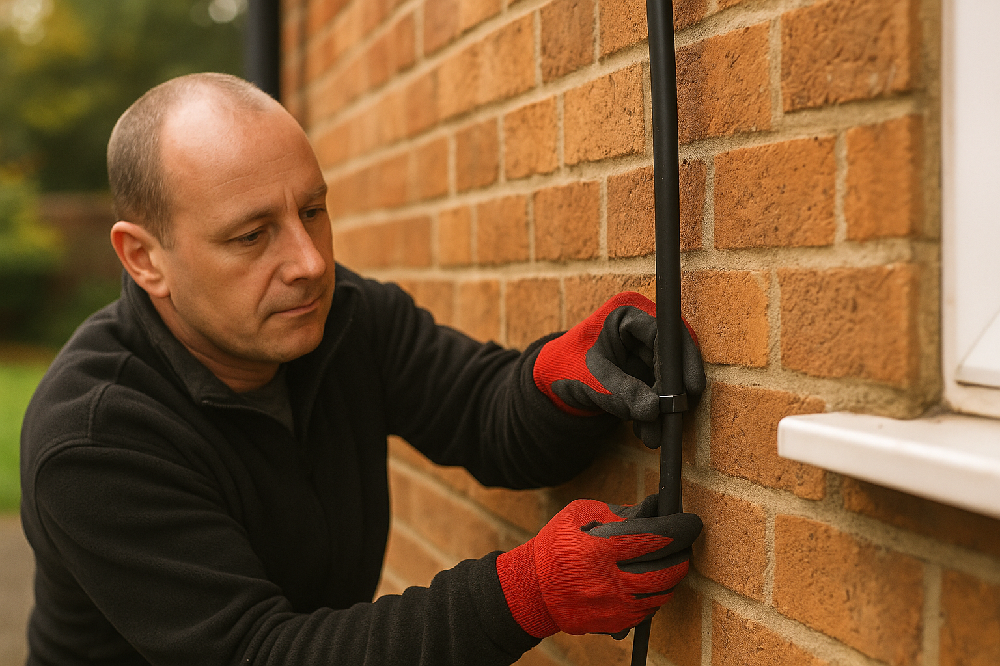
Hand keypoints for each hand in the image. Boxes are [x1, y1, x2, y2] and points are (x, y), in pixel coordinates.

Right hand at [496, 494, 701, 637]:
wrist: (533, 589)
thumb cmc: (556, 544)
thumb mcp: (580, 514)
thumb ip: (618, 512)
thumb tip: (652, 509)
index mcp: (600, 548)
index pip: (654, 537)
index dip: (680, 528)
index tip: (691, 522)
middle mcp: (610, 580)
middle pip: (666, 570)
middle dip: (683, 553)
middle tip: (685, 542)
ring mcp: (615, 606)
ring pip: (662, 593)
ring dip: (672, 575)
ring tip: (669, 560)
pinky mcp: (616, 623)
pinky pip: (649, 610)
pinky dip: (656, 594)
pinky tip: (651, 580)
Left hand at [532, 292, 704, 423]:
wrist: (552, 382)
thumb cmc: (567, 369)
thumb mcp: (593, 380)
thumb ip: (622, 392)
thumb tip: (653, 410)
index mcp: (625, 316)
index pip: (662, 333)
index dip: (681, 360)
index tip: (690, 389)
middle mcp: (640, 329)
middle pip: (670, 356)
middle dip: (671, 392)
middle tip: (674, 418)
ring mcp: (644, 351)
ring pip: (666, 377)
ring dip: (661, 409)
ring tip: (651, 435)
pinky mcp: (644, 371)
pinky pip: (658, 390)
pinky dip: (652, 411)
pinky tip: (646, 430)